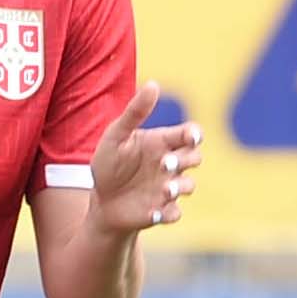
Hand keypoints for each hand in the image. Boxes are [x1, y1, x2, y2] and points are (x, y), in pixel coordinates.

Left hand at [88, 80, 204, 235]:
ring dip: (179, 187)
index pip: (189, 134)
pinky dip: (167, 213)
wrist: (101, 202)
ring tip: (165, 190)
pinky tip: (154, 213)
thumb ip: (135, 112)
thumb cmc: (109, 165)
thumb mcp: (116, 135)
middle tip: (164, 164)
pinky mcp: (162, 211)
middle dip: (186, 160)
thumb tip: (154, 84)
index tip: (191, 137)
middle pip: (195, 158)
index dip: (195, 134)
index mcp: (162, 143)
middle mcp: (170, 165)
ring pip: (189, 186)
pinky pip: (174, 213)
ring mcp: (168, 189)